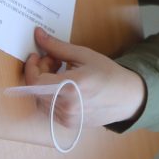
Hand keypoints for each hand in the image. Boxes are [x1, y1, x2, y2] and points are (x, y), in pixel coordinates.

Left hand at [23, 27, 146, 128]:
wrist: (127, 96)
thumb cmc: (108, 73)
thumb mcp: (84, 55)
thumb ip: (58, 47)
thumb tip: (38, 35)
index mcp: (71, 87)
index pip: (35, 81)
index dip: (32, 67)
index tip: (37, 55)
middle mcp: (67, 106)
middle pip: (36, 90)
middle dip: (39, 72)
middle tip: (53, 60)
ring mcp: (67, 118)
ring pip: (40, 100)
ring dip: (43, 85)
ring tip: (60, 73)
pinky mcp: (68, 123)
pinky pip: (49, 109)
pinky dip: (50, 96)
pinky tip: (63, 86)